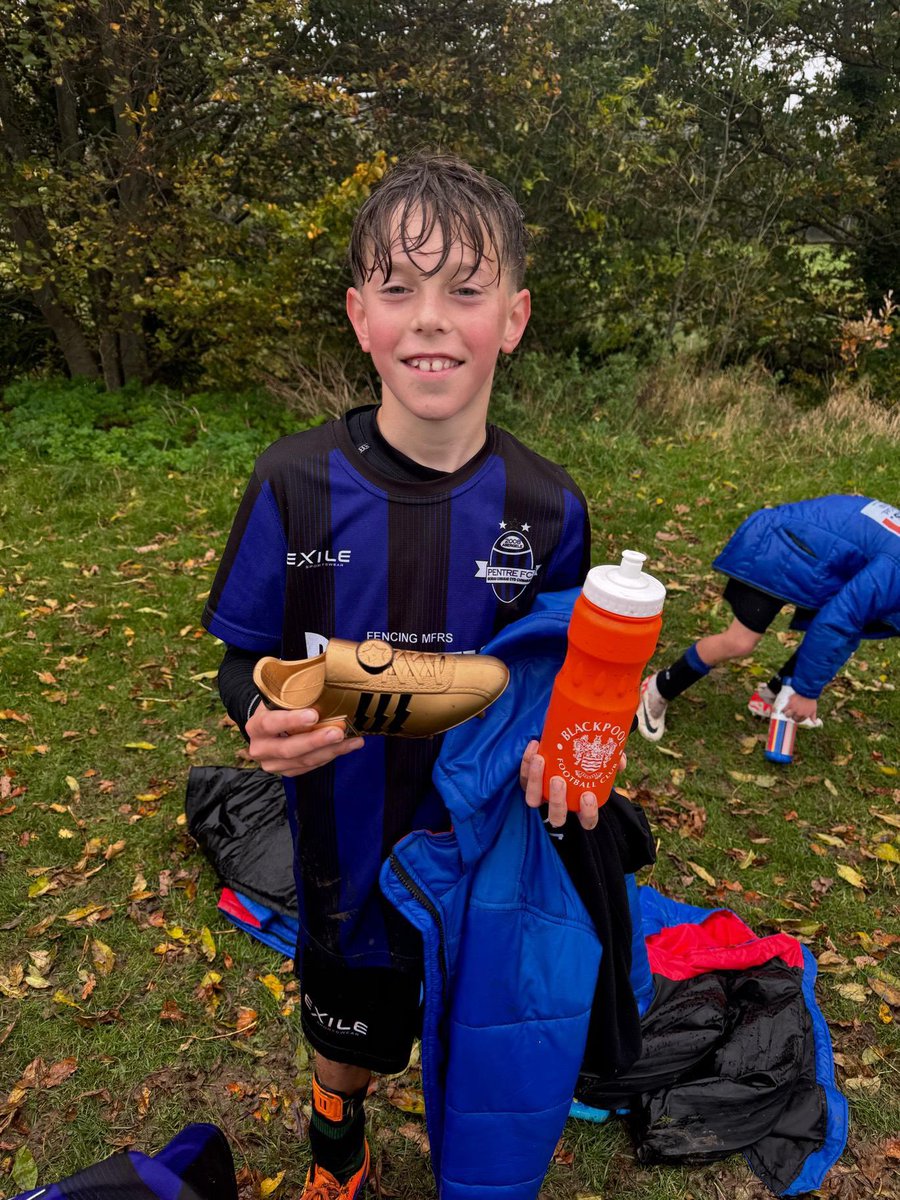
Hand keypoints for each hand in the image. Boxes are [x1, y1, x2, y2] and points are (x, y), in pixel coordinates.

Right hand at [245, 703, 363, 775]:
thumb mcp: (278, 698)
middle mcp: (261, 748)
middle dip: (316, 741)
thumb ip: (293, 692)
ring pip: (304, 761)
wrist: (267, 728)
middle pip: (289, 748)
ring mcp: (273, 763)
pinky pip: (312, 767)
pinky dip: (332, 755)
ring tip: (352, 739)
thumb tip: (321, 672)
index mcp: (256, 726)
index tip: (313, 715)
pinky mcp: (288, 771)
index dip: (291, 721)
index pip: (270, 724)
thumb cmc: (277, 708)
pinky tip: (348, 746)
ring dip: (331, 750)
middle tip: (338, 732)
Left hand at [519, 739, 624, 832]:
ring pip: (533, 800)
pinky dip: (526, 762)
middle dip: (557, 801)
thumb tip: (620, 761)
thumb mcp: (601, 759)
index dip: (587, 814)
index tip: (588, 796)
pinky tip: (534, 745)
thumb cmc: (586, 759)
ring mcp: (542, 796)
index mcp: (581, 806)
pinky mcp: (527, 783)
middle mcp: (560, 805)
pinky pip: (523, 777)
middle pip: (557, 816)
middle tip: (558, 780)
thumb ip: (612, 759)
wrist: (564, 744)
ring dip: (535, 781)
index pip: (587, 822)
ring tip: (541, 759)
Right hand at [782, 692, 817, 723]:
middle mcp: (799, 714)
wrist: (807, 692)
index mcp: (805, 715)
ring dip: (787, 714)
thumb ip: (813, 717)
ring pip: (787, 715)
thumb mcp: (814, 709)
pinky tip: (782, 710)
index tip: (796, 716)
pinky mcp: (790, 705)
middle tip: (791, 714)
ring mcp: (794, 709)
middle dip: (792, 716)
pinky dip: (783, 710)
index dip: (797, 719)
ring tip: (786, 712)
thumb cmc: (811, 701)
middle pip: (793, 718)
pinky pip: (784, 709)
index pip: (799, 720)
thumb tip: (814, 723)